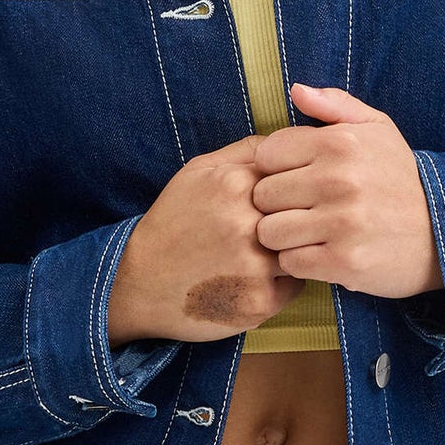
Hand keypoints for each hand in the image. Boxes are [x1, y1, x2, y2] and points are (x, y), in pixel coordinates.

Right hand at [107, 133, 304, 345]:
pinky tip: (252, 280)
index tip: (276, 201)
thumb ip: (243, 151)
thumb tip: (289, 143)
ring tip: (260, 255)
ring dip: (291, 251)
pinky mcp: (261, 301)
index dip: (290, 189)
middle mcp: (248, 223)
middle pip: (304, 212)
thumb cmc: (173, 223)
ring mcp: (256, 265)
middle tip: (270, 230)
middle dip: (297, 219)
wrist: (139, 283)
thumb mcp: (197, 172)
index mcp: (235, 185)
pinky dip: (281, 283)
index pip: (295, 175)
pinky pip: (296, 285)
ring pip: (304, 249)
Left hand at [249, 83, 442, 300]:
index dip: (276, 169)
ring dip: (284, 237)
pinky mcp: (345, 262)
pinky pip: (291, 262)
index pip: (266, 155)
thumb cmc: (401, 179)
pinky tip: (321, 254)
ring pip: (270, 231)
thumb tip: (296, 90)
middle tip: (303, 210)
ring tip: (308, 233)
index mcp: (340, 143)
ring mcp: (342, 223)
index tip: (296, 178)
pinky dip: (300, 262)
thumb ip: (335, 105)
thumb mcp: (378, 129)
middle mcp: (338, 180)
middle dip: (277, 204)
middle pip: (263, 195)